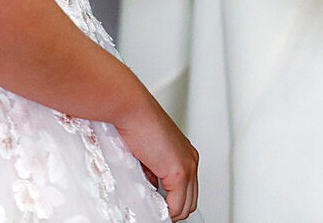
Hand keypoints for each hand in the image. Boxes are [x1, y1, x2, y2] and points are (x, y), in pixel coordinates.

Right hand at [114, 104, 198, 220]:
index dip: (173, 201)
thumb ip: (152, 172)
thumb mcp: (146, 153)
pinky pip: (177, 206)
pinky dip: (166, 213)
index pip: (188, 188)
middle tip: (155, 211)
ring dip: (169, 212)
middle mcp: (190, 158)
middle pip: (191, 199)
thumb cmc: (134, 123)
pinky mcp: (179, 171)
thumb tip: (150, 190)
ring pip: (186, 206)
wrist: (132, 109)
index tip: (158, 205)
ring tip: (152, 211)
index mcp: (184, 153)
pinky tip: (152, 209)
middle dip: (173, 209)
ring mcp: (187, 165)